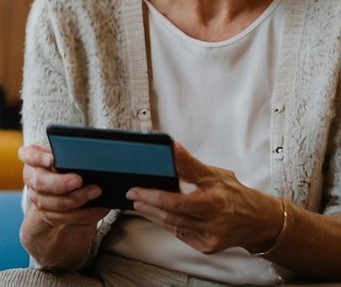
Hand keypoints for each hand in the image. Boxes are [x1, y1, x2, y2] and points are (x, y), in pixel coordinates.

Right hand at [17, 143, 104, 269]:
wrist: (72, 190)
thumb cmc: (73, 167)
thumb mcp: (72, 158)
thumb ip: (74, 159)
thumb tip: (89, 164)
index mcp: (33, 156)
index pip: (28, 154)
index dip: (38, 158)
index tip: (53, 160)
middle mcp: (31, 175)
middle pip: (39, 181)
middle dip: (60, 183)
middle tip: (79, 180)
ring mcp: (35, 195)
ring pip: (47, 202)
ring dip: (73, 199)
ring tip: (94, 192)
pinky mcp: (44, 212)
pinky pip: (57, 216)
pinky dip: (77, 213)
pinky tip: (91, 207)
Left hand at [126, 142, 283, 253]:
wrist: (260, 222)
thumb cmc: (235, 195)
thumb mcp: (214, 174)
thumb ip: (189, 163)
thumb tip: (170, 146)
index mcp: (214, 203)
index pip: (177, 203)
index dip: (153, 196)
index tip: (135, 190)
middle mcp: (212, 224)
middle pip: (171, 217)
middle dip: (147, 206)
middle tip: (132, 195)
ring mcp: (209, 238)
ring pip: (173, 227)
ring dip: (153, 214)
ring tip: (139, 203)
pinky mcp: (207, 247)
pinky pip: (181, 235)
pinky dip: (167, 224)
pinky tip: (157, 214)